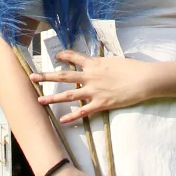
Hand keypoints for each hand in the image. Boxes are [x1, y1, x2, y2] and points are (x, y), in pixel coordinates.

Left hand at [31, 50, 156, 122]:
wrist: (143, 79)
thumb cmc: (132, 68)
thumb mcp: (114, 61)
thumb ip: (103, 63)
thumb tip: (100, 63)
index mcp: (94, 63)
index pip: (74, 57)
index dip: (64, 55)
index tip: (56, 56)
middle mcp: (90, 76)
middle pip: (64, 76)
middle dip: (47, 77)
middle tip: (32, 77)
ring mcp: (94, 91)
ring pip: (69, 94)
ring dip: (53, 98)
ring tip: (40, 100)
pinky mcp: (101, 104)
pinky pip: (83, 111)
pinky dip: (72, 116)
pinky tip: (62, 120)